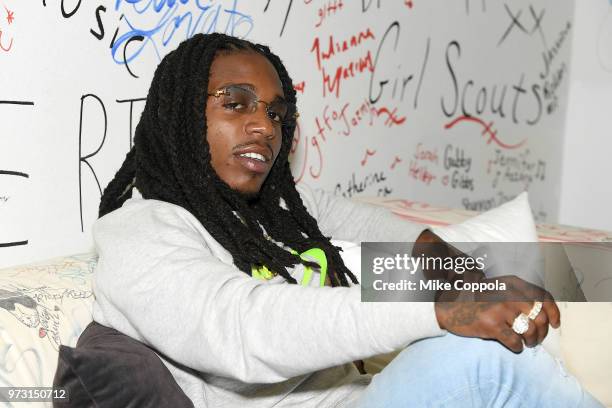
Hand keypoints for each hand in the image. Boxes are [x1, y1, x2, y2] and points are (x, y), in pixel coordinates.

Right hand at [434, 276, 560, 352]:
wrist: (446, 306)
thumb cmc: (474, 300)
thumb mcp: (497, 288)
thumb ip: (518, 294)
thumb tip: (544, 312)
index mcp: (512, 283)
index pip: (543, 296)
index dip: (554, 312)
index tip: (555, 323)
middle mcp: (509, 293)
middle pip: (540, 317)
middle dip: (542, 331)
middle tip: (535, 338)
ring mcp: (500, 309)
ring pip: (530, 330)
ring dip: (532, 341)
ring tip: (526, 343)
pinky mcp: (491, 324)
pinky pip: (515, 341)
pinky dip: (517, 347)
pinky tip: (513, 346)